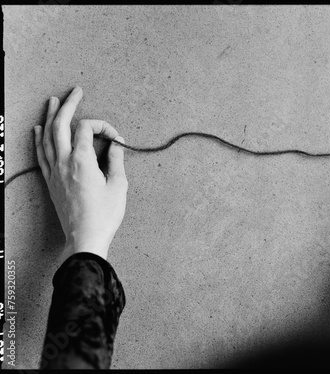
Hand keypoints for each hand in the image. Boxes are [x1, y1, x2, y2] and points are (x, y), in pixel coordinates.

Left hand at [34, 86, 127, 260]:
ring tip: (54, 101)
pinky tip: (38, 129)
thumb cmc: (104, 214)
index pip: (87, 129)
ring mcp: (54, 171)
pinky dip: (38, 139)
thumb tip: (116, 145)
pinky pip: (40, 154)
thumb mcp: (119, 186)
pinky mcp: (51, 181)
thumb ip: (116, 160)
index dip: (102, 126)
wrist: (85, 237)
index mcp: (83, 161)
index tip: (115, 137)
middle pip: (61, 125)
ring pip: (47, 137)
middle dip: (69, 105)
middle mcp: (64, 162)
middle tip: (76, 91)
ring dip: (50, 116)